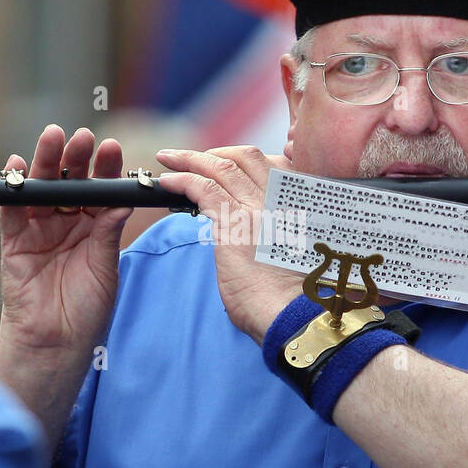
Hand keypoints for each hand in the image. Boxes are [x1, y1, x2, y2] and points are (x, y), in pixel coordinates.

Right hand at [0, 125, 130, 356]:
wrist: (56, 344)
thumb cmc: (87, 310)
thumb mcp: (105, 267)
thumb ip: (108, 232)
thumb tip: (122, 198)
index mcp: (95, 227)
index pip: (100, 190)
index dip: (105, 169)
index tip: (111, 147)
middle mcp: (67, 224)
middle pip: (70, 183)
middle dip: (75, 158)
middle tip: (81, 137)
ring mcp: (39, 230)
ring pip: (41, 189)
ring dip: (45, 163)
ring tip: (52, 138)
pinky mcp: (13, 242)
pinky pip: (11, 210)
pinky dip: (12, 188)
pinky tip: (16, 165)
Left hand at [154, 145, 302, 344]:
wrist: (297, 314)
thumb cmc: (296, 299)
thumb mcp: (296, 260)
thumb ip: (278, 243)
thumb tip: (255, 251)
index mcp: (300, 207)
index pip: (274, 166)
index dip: (247, 161)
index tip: (229, 165)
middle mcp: (280, 200)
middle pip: (247, 158)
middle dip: (216, 153)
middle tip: (195, 157)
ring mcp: (258, 208)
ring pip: (220, 168)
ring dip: (190, 159)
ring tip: (169, 158)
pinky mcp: (234, 223)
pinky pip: (202, 188)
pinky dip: (181, 180)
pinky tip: (167, 181)